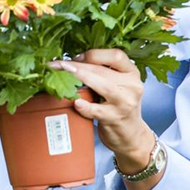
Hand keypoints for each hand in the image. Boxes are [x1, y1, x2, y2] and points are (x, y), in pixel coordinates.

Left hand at [49, 49, 154, 171]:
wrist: (131, 136)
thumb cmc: (118, 106)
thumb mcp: (117, 85)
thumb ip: (102, 72)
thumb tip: (72, 61)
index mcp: (131, 73)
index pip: (116, 55)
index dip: (94, 54)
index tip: (76, 57)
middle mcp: (132, 86)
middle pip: (102, 70)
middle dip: (76, 66)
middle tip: (56, 65)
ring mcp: (125, 103)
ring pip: (102, 86)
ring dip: (80, 78)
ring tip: (63, 74)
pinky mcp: (115, 119)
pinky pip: (98, 111)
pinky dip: (86, 107)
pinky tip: (76, 103)